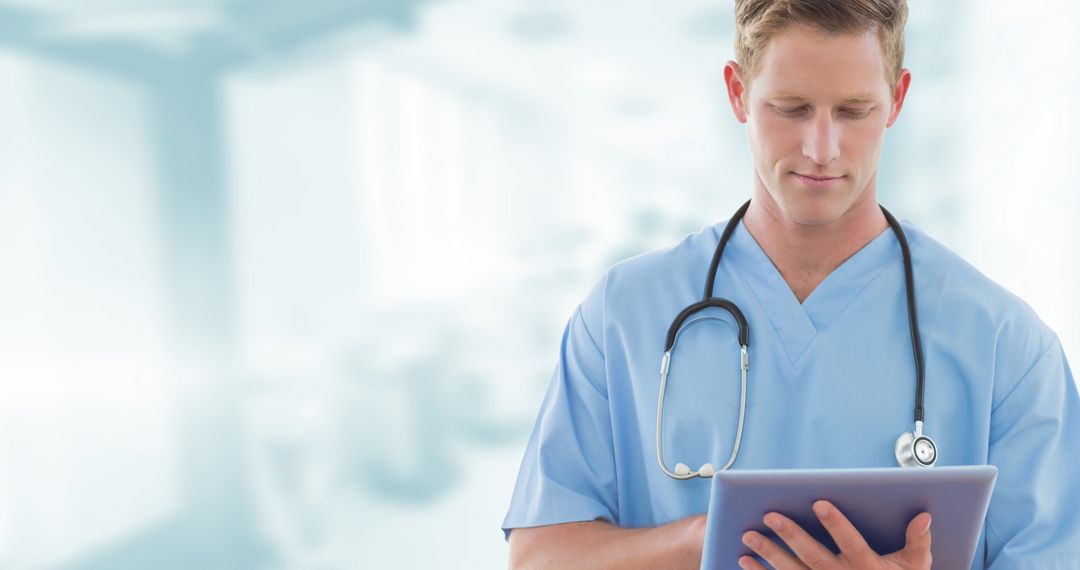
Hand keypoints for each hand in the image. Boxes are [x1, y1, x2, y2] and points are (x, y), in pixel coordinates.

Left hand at [738, 500, 931, 569]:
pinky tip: (744, 560)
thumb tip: (923, 516)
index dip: (836, 524)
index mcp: (869, 568)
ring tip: (748, 537)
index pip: (851, 543)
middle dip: (791, 536)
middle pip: (814, 557)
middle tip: (769, 515)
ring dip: (769, 554)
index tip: (819, 503)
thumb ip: (919, 542)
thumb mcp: (916, 567)